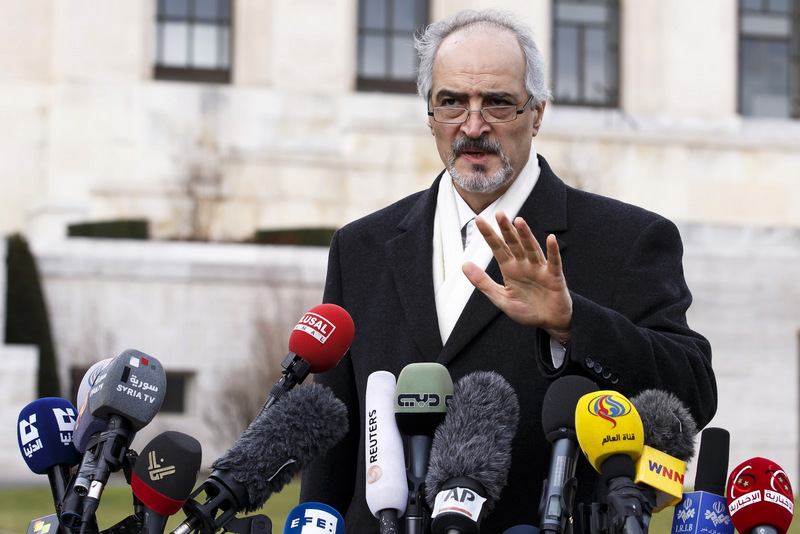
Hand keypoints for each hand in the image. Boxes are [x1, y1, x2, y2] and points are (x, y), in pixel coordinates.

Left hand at [462, 211, 572, 342]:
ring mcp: (540, 269)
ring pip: (531, 249)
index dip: (489, 235)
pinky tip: (550, 238)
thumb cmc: (526, 310)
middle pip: (514, 244)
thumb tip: (464, 265)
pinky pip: (554, 262)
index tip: (479, 220)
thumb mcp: (500, 298)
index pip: (498, 248)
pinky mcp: (554, 277)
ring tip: (519, 221)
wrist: (549, 322)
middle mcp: (524, 265)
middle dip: (506, 230)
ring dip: (526, 235)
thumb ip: (482, 282)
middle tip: (499, 213)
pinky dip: (553, 251)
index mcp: (510, 268)